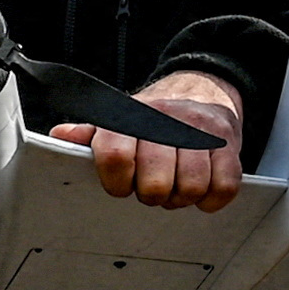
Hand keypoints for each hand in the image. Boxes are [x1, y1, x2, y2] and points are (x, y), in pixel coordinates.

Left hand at [54, 70, 244, 211]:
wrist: (203, 90)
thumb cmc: (156, 118)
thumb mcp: (119, 121)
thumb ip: (90, 134)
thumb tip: (59, 136)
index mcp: (133, 115)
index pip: (115, 155)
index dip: (117, 182)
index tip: (122, 186)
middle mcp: (167, 119)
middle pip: (155, 182)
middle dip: (153, 195)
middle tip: (153, 188)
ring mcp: (201, 131)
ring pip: (191, 186)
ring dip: (182, 197)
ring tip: (177, 187)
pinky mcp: (229, 144)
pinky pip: (223, 186)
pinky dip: (211, 199)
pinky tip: (202, 190)